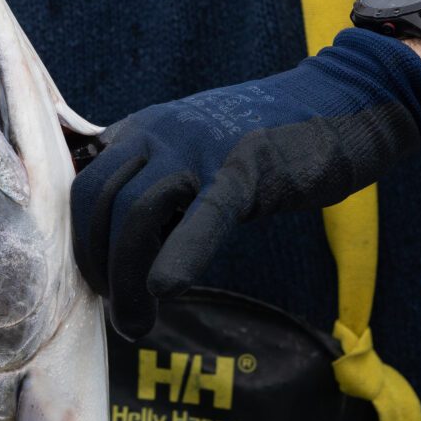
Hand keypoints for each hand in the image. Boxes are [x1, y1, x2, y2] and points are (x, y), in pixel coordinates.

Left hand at [71, 29, 420, 337]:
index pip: (85, 182)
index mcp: (145, 129)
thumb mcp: (196, 150)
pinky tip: (167, 287)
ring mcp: (201, 148)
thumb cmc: (267, 139)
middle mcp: (161, 133)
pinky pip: (203, 214)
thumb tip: (123, 242)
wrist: (340, 101)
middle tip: (115, 307)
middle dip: (96, 263)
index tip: (96, 277)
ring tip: (137, 320)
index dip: (80, 237)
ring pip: (137, 210)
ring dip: (127, 276)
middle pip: (100, 200)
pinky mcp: (246, 168)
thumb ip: (158, 181)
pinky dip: (181, 252)